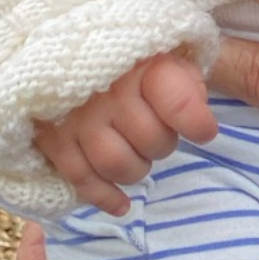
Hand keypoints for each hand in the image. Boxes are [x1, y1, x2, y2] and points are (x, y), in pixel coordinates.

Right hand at [31, 51, 218, 215]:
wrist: (74, 54)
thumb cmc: (137, 61)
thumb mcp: (173, 59)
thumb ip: (190, 87)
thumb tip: (202, 128)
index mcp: (143, 66)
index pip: (178, 104)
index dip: (197, 124)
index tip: (205, 132)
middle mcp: (108, 92)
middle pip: (149, 140)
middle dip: (164, 145)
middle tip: (160, 135)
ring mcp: (77, 117)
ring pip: (115, 164)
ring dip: (137, 169)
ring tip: (139, 155)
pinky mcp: (53, 139)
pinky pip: (80, 178)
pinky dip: (104, 196)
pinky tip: (122, 205)